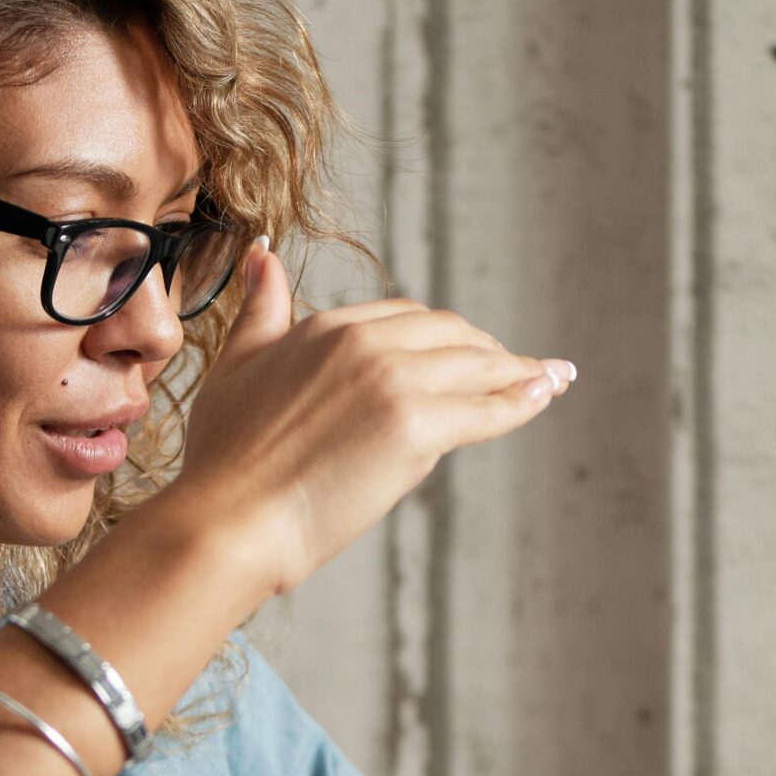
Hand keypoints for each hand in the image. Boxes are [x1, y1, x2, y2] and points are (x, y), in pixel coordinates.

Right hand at [172, 244, 576, 598]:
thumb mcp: (237, 366)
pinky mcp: (417, 428)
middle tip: (519, 369)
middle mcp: (365, 342)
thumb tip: (262, 255)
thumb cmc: (223, 460)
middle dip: (488, 352)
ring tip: (552, 378)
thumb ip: (261, 311)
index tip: (469, 350)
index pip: (406, 319)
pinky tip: (545, 395)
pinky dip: (523, 401)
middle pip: (451, 335)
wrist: (227, 520)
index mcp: (327, 327)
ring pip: (477, 367)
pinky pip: (488, 410)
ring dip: (521, 372)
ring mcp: (394, 381)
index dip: (444, 337)